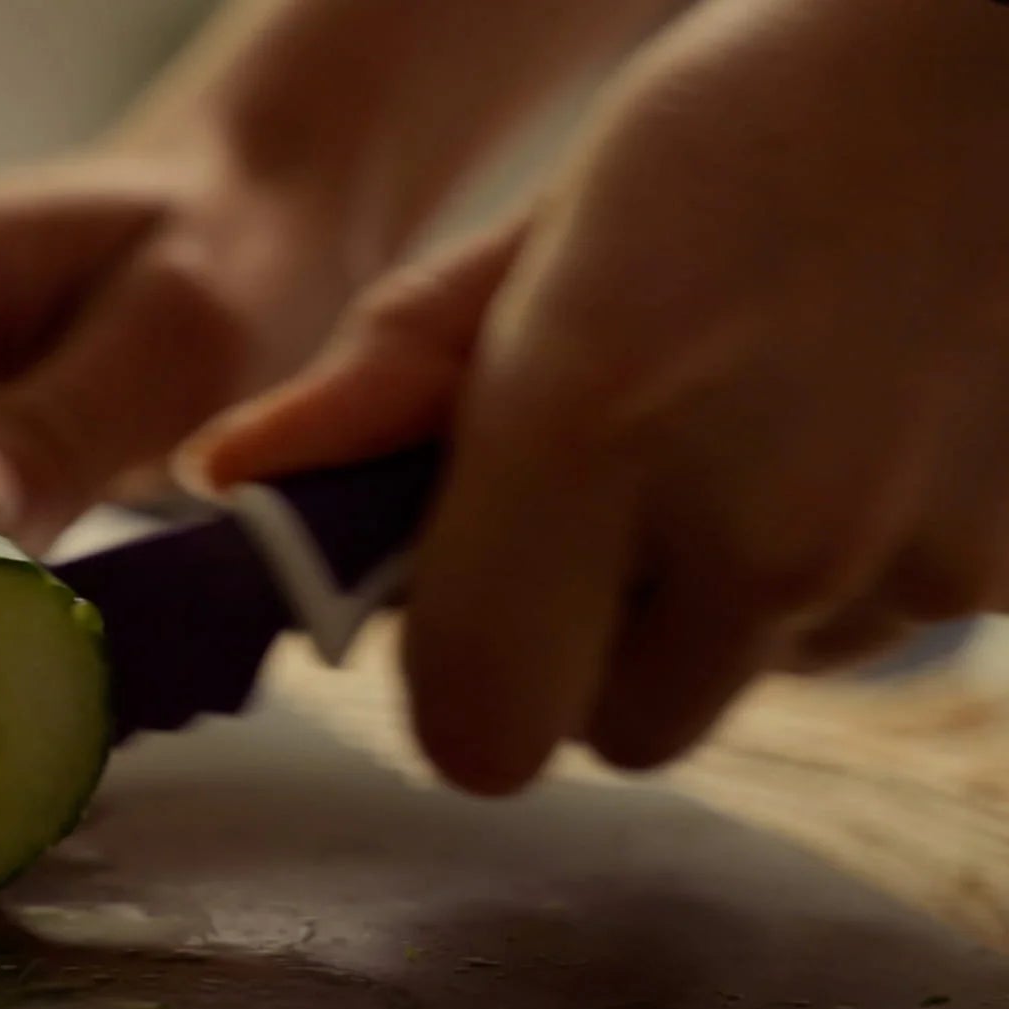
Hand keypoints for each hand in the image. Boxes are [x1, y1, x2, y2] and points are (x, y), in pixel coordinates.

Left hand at [187, 0, 1008, 793]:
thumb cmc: (755, 121)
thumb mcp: (552, 228)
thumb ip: (391, 379)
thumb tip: (230, 478)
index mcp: (589, 421)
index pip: (474, 726)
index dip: (462, 674)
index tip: (471, 592)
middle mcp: (748, 523)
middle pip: (605, 731)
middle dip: (585, 645)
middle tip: (615, 495)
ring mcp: (886, 561)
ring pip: (729, 685)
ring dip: (710, 607)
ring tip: (744, 431)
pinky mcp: (994, 572)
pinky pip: (849, 640)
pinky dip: (827, 577)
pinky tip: (844, 435)